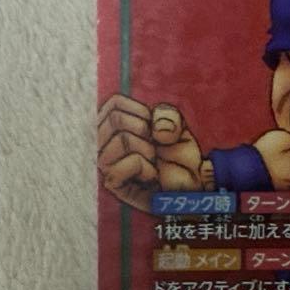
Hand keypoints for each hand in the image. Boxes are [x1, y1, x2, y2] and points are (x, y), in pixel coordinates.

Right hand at [97, 95, 204, 210]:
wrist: (188, 186)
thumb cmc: (176, 155)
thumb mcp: (177, 126)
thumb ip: (167, 115)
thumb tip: (157, 131)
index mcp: (112, 125)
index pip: (114, 103)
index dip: (141, 111)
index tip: (152, 127)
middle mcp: (102, 142)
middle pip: (116, 118)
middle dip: (145, 130)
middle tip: (153, 147)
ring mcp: (104, 163)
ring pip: (123, 139)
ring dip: (148, 151)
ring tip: (151, 163)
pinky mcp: (112, 182)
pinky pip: (131, 162)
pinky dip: (149, 169)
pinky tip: (149, 177)